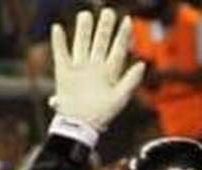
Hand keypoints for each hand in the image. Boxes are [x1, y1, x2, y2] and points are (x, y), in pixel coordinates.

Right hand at [49, 9, 145, 131]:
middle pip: (100, 42)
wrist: (79, 125)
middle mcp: (95, 67)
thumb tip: (142, 63)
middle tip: (107, 12)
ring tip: (85, 14)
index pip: (117, 49)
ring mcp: (79, 68)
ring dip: (84, 30)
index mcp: (109, 72)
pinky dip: (59, 42)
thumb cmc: (101, 115)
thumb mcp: (119, 98)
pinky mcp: (64, 72)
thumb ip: (130, 81)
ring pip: (82, 44)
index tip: (127, 20)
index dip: (122, 35)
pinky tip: (58, 28)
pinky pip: (61, 53)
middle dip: (104, 27)